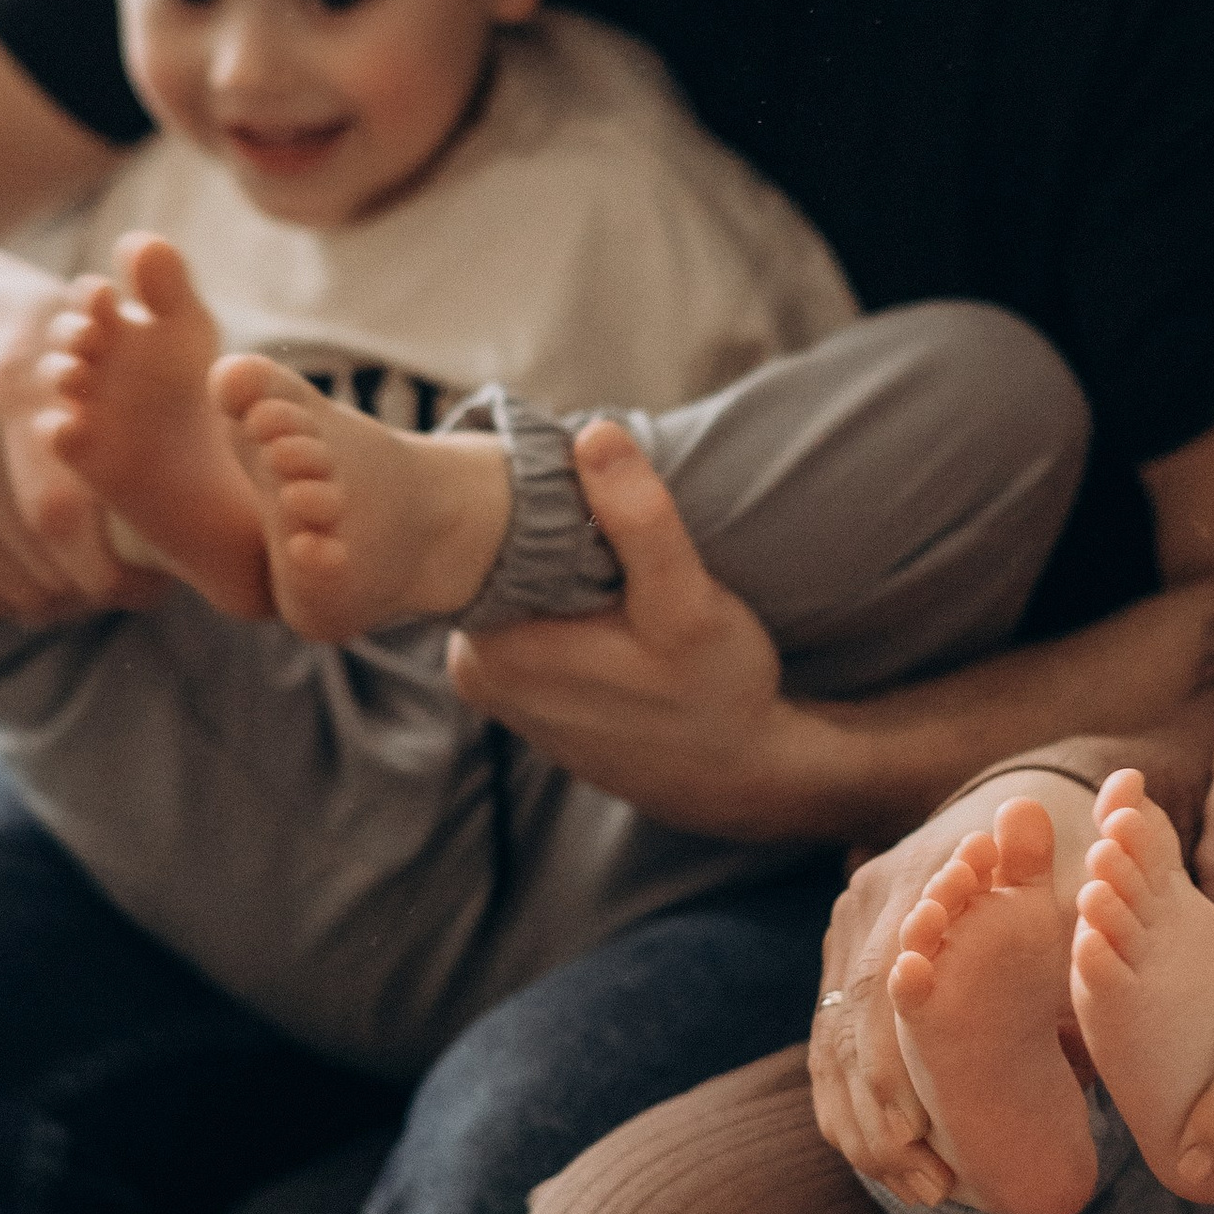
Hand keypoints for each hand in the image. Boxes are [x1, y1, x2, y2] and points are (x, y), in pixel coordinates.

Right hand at [0, 229, 162, 617]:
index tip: (158, 579)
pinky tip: (42, 571)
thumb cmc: (7, 316)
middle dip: (99, 591)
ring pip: (6, 589)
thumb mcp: (74, 310)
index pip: (62, 516)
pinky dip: (14, 595)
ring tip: (94, 580)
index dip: (117, 568)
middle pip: (38, 563)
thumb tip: (229, 409)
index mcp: (5, 386)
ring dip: (61, 601)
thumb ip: (147, 348)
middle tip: (135, 590)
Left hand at [444, 422, 830, 834]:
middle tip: (613, 529)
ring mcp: (497, 687)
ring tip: (618, 567)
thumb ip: (639, 522)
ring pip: (517, 586)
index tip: (590, 494)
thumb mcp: (686, 603)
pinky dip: (565, 598)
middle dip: (548, 531)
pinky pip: (532, 618)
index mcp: (490, 648)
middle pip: (498, 560)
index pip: (486, 536)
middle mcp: (475, 672)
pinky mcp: (525, 694)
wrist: (737, 776)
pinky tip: (612, 604)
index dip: (539, 499)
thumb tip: (594, 437)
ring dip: (559, 563)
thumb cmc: (717, 692)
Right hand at [812, 774, 1100, 1197]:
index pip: (882, 985)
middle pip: (849, 1031)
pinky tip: (891, 1167)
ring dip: (868, 1130)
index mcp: (904, 883)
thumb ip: (1035, 864)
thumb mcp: (1046, 875)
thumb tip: (1021, 818)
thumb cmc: (1038, 875)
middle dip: (880, 1115)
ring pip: (833, 1056)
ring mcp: (842, 949)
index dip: (893, 1062)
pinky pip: (829, 1061)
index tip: (919, 1126)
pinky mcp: (839, 982)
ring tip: (923, 1189)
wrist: (997, 838)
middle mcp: (860, 915)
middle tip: (930, 1183)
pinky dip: (853, 1116)